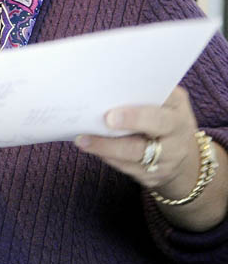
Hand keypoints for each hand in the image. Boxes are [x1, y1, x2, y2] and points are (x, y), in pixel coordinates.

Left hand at [75, 86, 226, 229]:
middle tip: (88, 134)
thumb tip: (109, 85)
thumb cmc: (165, 112)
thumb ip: (145, 92)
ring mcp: (165, 163)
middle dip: (114, 142)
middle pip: (143, 146)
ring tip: (82, 140)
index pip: (159, 118)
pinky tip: (91, 146)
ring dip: (103, 149)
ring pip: (130, 159)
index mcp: (178, 115)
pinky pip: (126, 168)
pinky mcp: (152, 177)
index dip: (135, 118)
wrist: (182, 148)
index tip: (110, 116)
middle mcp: (175, 143)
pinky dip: (107, 156)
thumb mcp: (166, 98)